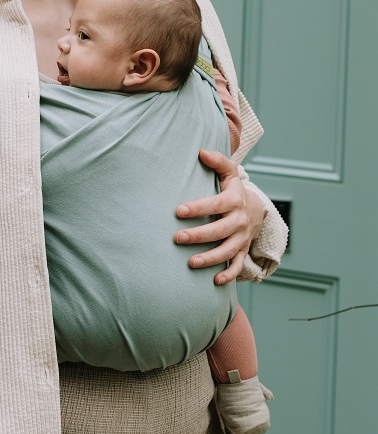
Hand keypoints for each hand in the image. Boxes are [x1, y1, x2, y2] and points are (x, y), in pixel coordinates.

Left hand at [174, 149, 263, 284]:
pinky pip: (237, 265)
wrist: (256, 211)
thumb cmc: (234, 190)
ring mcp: (241, 238)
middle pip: (219, 230)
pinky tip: (214, 281)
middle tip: (177, 238)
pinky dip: (228, 274)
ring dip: (210, 258)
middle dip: (198, 235)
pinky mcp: (242, 251)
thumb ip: (218, 161)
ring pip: (227, 251)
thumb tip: (201, 152)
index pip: (215, 204)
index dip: (198, 208)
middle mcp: (239, 221)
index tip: (178, 211)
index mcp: (234, 200)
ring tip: (191, 263)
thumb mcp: (230, 173)